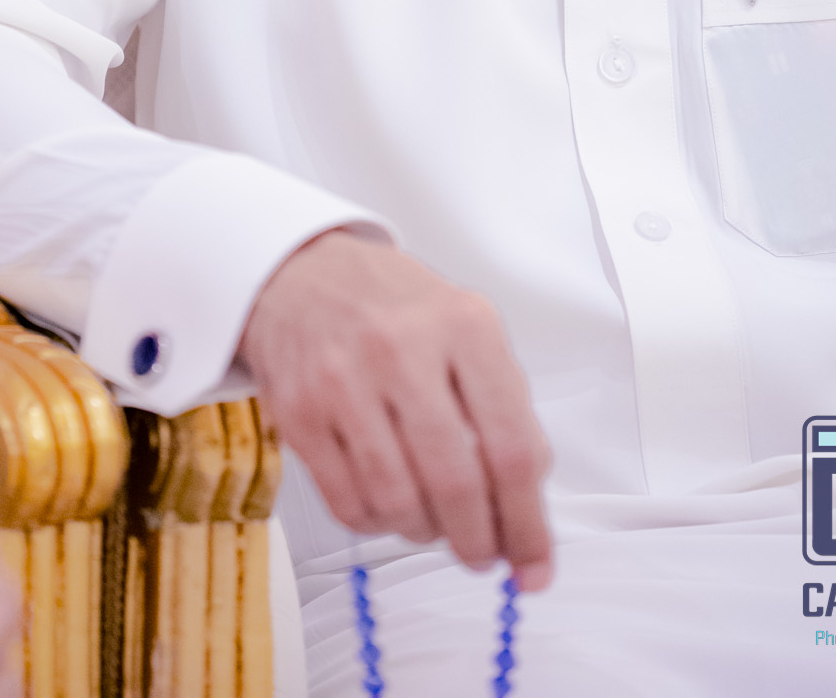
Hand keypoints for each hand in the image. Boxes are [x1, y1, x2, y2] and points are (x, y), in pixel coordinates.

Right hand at [238, 231, 552, 589]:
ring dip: (427, 532)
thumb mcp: (467, 328)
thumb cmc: (396, 309)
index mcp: (464, 324)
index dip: (528, 522)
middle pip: (457, 483)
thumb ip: (505, 406)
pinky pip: (350, 505)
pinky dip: (378, 521)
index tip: (535, 562)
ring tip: (434, 522)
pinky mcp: (299, 413)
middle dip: (478, 540)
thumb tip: (527, 506)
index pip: (512, 447)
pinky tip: (389, 501)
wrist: (303, 274)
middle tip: (484, 554)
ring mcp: (345, 380)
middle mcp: (403, 348)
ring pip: (400, 502)